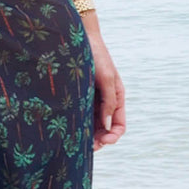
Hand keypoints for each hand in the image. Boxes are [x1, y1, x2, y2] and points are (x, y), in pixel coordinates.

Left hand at [84, 21, 124, 150]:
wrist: (78, 39)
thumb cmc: (96, 56)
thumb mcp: (106, 78)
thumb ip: (108, 102)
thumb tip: (107, 125)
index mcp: (116, 98)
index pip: (119, 125)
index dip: (113, 136)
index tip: (104, 142)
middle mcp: (105, 102)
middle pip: (104, 130)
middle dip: (98, 141)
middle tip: (87, 148)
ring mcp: (91, 101)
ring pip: (91, 125)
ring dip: (87, 136)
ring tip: (77, 144)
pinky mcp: (78, 97)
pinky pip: (80, 116)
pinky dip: (77, 125)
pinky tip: (69, 131)